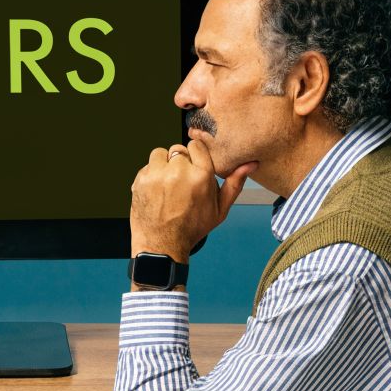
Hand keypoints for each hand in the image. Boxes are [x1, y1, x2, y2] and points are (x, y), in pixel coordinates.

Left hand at [130, 139, 256, 261]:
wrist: (162, 244)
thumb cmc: (192, 228)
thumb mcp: (220, 209)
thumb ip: (234, 183)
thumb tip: (250, 164)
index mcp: (201, 176)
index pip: (197, 146)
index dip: (195, 156)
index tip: (194, 167)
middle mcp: (179, 171)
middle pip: (179, 150)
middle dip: (180, 162)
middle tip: (181, 182)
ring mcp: (158, 174)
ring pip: (161, 154)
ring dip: (164, 165)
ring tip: (167, 184)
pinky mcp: (141, 179)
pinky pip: (148, 166)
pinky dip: (151, 175)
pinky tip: (157, 191)